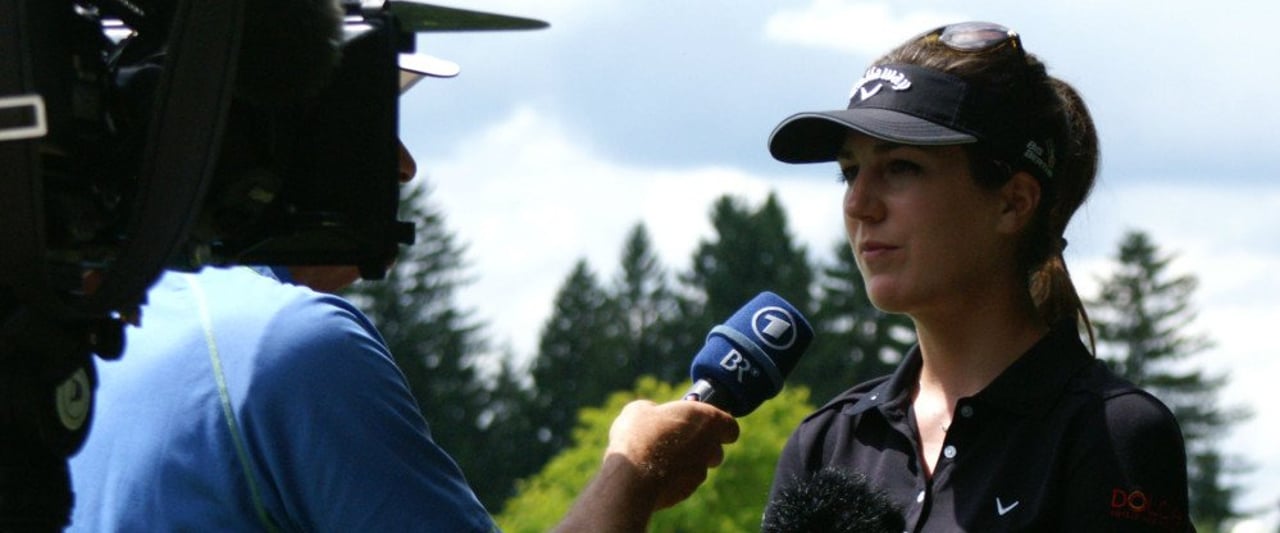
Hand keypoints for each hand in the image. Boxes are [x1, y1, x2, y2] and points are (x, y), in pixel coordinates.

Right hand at [605, 399, 739, 509]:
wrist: (631, 476)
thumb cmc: (639, 435)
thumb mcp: (641, 409)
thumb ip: (655, 410)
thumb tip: (652, 415)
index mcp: (707, 420)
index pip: (730, 426)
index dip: (719, 425)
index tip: (703, 423)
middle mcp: (710, 447)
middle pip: (716, 449)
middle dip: (701, 446)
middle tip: (677, 439)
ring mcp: (699, 473)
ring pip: (699, 467)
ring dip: (684, 463)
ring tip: (657, 458)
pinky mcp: (686, 492)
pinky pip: (682, 482)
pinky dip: (672, 478)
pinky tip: (651, 474)